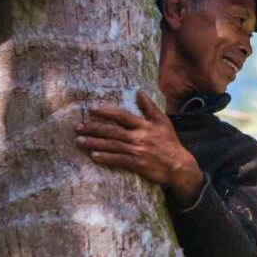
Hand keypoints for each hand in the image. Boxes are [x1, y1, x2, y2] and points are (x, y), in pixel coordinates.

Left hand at [76, 90, 203, 206]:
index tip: (92, 109)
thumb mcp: (162, 122)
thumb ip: (149, 107)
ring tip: (79, 141)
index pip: (122, 116)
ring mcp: (138, 151)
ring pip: (112, 145)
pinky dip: (106, 158)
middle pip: (112, 131)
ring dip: (94, 143)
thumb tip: (139, 91)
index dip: (106, 112)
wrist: (179, 166)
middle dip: (93, 128)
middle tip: (78, 127)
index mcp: (144, 126)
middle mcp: (139, 137)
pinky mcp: (137, 165)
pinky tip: (94, 156)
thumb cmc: (170, 142)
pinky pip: (118, 160)